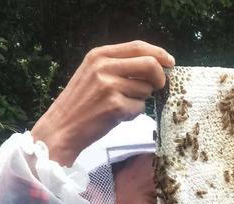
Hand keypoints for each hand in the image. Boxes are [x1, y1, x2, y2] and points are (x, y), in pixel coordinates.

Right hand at [31, 40, 174, 165]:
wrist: (62, 127)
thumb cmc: (81, 104)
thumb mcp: (93, 74)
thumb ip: (118, 66)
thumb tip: (153, 66)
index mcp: (99, 55)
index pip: (138, 46)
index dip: (159, 53)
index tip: (170, 62)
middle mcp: (104, 66)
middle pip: (149, 64)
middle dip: (160, 77)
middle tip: (159, 88)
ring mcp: (109, 86)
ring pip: (146, 90)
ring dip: (141, 100)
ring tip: (122, 106)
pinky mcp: (115, 106)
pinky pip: (139, 108)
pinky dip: (133, 114)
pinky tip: (117, 116)